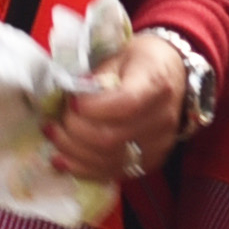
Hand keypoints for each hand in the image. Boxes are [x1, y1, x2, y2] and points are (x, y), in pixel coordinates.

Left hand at [45, 25, 196, 190]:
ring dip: (73, 152)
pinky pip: (113, 172)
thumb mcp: (118, 55)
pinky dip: (84, 169)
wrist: (174, 75)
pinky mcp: (151, 161)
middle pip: (112, 138)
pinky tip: (63, 160)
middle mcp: (162, 118)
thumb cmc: (141, 61)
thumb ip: (95, 77)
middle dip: (75, 131)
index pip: (126, 104)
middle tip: (57, 120)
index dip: (92, 108)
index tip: (72, 103)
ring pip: (109, 160)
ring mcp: (159, 144)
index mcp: (156, 84)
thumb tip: (70, 99)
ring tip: (55, 136)